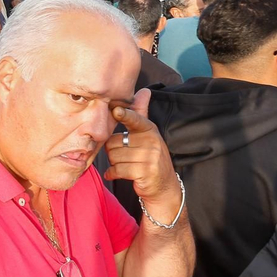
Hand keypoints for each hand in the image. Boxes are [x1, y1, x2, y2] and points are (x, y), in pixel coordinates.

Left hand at [104, 89, 177, 216]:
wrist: (163, 186)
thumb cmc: (149, 157)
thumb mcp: (147, 135)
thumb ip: (141, 114)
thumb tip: (145, 91)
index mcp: (149, 129)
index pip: (135, 120)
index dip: (125, 115)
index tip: (116, 110)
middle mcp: (152, 141)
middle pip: (114, 142)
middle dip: (113, 151)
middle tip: (125, 156)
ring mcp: (150, 157)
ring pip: (114, 157)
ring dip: (114, 163)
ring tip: (126, 165)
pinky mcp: (145, 172)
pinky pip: (117, 170)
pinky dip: (113, 173)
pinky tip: (116, 174)